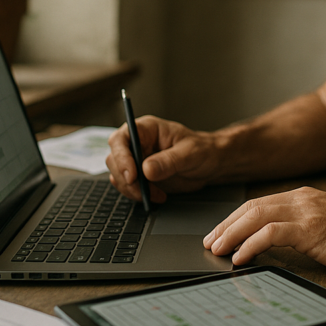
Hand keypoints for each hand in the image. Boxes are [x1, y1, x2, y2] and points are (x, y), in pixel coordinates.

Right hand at [106, 116, 222, 201]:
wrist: (211, 164)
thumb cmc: (203, 150)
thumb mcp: (190, 153)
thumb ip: (169, 160)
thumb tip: (146, 170)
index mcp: (147, 129)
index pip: (121, 138)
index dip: (121, 157)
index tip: (131, 175)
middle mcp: (138, 143)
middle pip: (115, 159)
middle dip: (126, 178)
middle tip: (144, 191)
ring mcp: (137, 160)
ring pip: (118, 175)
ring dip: (132, 189)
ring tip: (156, 194)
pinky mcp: (140, 176)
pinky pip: (128, 187)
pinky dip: (137, 195)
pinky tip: (156, 196)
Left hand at [202, 187, 325, 273]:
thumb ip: (302, 227)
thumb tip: (273, 242)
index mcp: (306, 197)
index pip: (260, 203)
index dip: (235, 218)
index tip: (220, 233)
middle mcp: (303, 199)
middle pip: (252, 207)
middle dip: (227, 225)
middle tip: (210, 242)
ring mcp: (308, 212)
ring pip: (257, 216)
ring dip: (232, 234)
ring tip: (218, 250)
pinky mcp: (313, 229)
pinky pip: (272, 233)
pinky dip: (252, 244)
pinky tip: (241, 257)